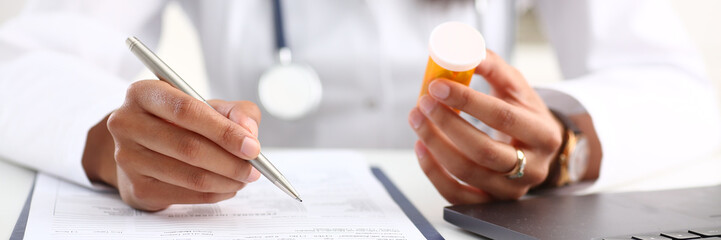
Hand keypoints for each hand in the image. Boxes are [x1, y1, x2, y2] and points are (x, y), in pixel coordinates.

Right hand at [85, 80, 262, 210]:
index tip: (253, 147)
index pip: (186, 111)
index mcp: (143, 93)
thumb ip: (235, 112)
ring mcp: (127, 159)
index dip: (224, 131)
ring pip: (189, 176)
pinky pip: (186, 195)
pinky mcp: (136, 188)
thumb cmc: (178, 122)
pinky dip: (215, 193)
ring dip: (227, 180)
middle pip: (189, 147)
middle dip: (231, 161)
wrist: (139, 148)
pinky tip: (228, 186)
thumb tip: (249, 132)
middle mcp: (126, 124)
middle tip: (256, 168)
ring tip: (245, 177)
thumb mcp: (206, 106)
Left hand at [408, 50, 563, 203]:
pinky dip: (433, 172)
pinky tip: (421, 148)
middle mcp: (532, 166)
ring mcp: (511, 189)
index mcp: (543, 133)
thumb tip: (465, 52)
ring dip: (435, 145)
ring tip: (417, 120)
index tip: (437, 86)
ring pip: (467, 173)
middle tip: (423, 103)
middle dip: (447, 124)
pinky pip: (456, 194)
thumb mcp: (517, 88)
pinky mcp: (490, 202)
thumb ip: (493, 67)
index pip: (503, 117)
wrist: (537, 149)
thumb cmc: (523, 114)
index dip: (467, 101)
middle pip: (483, 150)